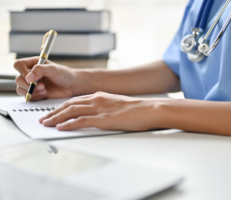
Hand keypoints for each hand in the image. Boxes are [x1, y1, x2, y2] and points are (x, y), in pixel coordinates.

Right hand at [14, 56, 76, 100]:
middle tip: (41, 86)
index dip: (22, 72)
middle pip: (18, 79)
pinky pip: (27, 96)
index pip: (18, 65)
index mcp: (33, 64)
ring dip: (32, 91)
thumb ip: (40, 70)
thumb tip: (28, 77)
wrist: (72, 85)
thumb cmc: (64, 75)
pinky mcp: (35, 93)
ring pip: (20, 89)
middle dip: (28, 85)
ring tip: (44, 90)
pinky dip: (35, 96)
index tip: (31, 77)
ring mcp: (32, 84)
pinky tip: (45, 94)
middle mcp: (31, 73)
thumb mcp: (53, 69)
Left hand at [39, 92, 160, 130]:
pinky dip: (69, 124)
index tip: (54, 112)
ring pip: (71, 111)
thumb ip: (104, 107)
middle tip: (44, 118)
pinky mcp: (103, 118)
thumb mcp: (116, 105)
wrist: (148, 109)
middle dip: (54, 112)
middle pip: (69, 105)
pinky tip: (60, 127)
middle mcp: (96, 100)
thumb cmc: (136, 109)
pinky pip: (81, 121)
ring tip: (46, 123)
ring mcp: (99, 109)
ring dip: (56, 118)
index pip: (75, 100)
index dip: (62, 107)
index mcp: (100, 96)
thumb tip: (97, 115)